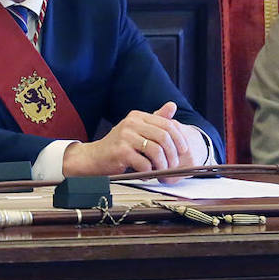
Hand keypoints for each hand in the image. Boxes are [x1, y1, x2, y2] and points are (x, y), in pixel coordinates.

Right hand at [61, 101, 196, 176]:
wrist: (94, 157)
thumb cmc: (118, 146)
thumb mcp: (137, 129)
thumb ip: (155, 119)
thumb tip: (172, 105)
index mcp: (137, 116)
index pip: (167, 124)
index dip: (179, 138)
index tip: (184, 150)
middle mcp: (131, 123)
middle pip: (164, 137)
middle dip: (173, 153)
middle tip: (174, 164)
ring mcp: (125, 137)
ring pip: (156, 151)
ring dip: (163, 164)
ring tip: (161, 171)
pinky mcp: (120, 152)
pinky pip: (144, 163)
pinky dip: (149, 172)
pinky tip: (146, 174)